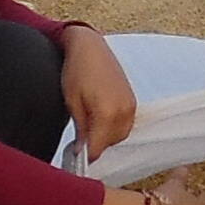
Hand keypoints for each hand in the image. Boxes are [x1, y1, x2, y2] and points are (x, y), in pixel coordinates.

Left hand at [57, 24, 138, 160]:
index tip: (74, 157)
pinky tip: (100, 118)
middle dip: (95, 145)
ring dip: (105, 137)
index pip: (98, 148)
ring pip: (119, 136)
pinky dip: (113, 127)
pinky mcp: (132, 101)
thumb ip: (81, 129)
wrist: (90, 47)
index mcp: (107, 113)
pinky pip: (125, 124)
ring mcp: (131, 106)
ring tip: (89, 125)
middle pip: (110, 144)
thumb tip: (82, 151)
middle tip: (79, 141)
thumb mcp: (72, 102)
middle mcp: (124, 111)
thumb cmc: (77, 70)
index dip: (85, 156)